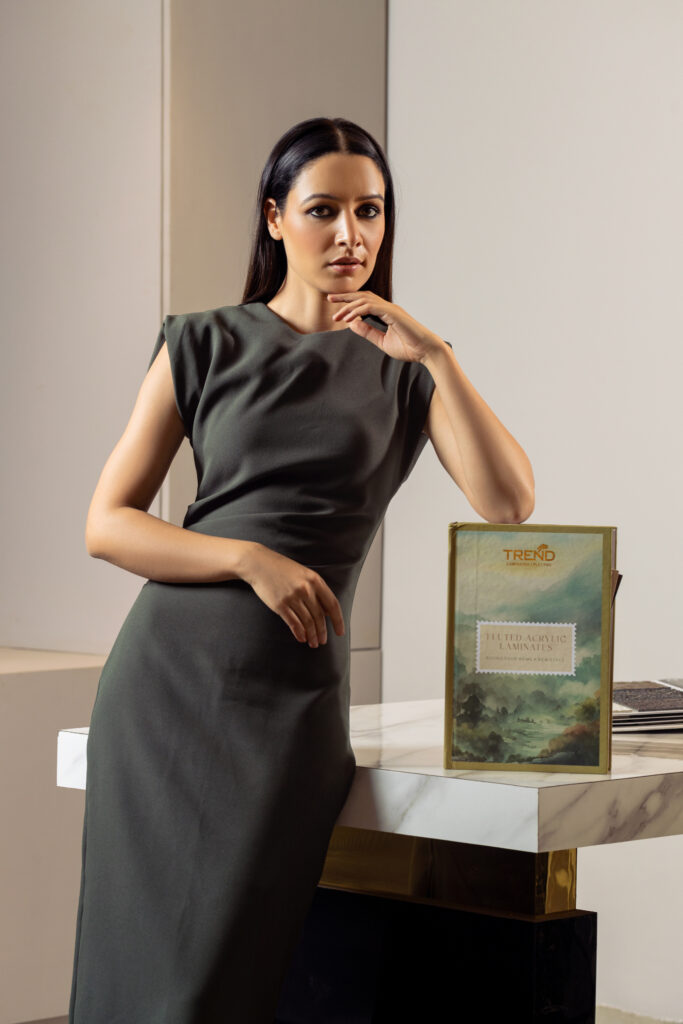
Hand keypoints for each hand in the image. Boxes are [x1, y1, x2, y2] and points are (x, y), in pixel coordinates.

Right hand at [241, 543, 344, 647]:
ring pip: (307, 622)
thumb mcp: (304, 574)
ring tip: (313, 643)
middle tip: (323, 641)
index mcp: (315, 580)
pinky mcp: (279, 605)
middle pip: (319, 616)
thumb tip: (327, 612)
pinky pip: (293, 623)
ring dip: (312, 635)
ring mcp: (292, 597)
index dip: (338, 620)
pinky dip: (299, 633)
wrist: (259, 563)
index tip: (340, 632)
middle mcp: (305, 589)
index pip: (332, 604)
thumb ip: (317, 590)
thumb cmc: (283, 569)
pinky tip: (302, 638)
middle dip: (322, 631)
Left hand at [327, 290, 444, 363]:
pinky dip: (357, 311)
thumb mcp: (382, 341)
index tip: (336, 307)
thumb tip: (352, 324)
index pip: (364, 302)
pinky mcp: (392, 313)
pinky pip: (370, 308)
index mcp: (386, 312)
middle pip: (362, 296)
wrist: (426, 351)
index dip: (349, 302)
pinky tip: (348, 319)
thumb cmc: (409, 348)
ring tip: (336, 315)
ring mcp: (390, 308)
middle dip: (345, 297)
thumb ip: (368, 332)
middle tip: (329, 299)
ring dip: (348, 306)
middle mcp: (388, 307)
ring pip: (364, 300)